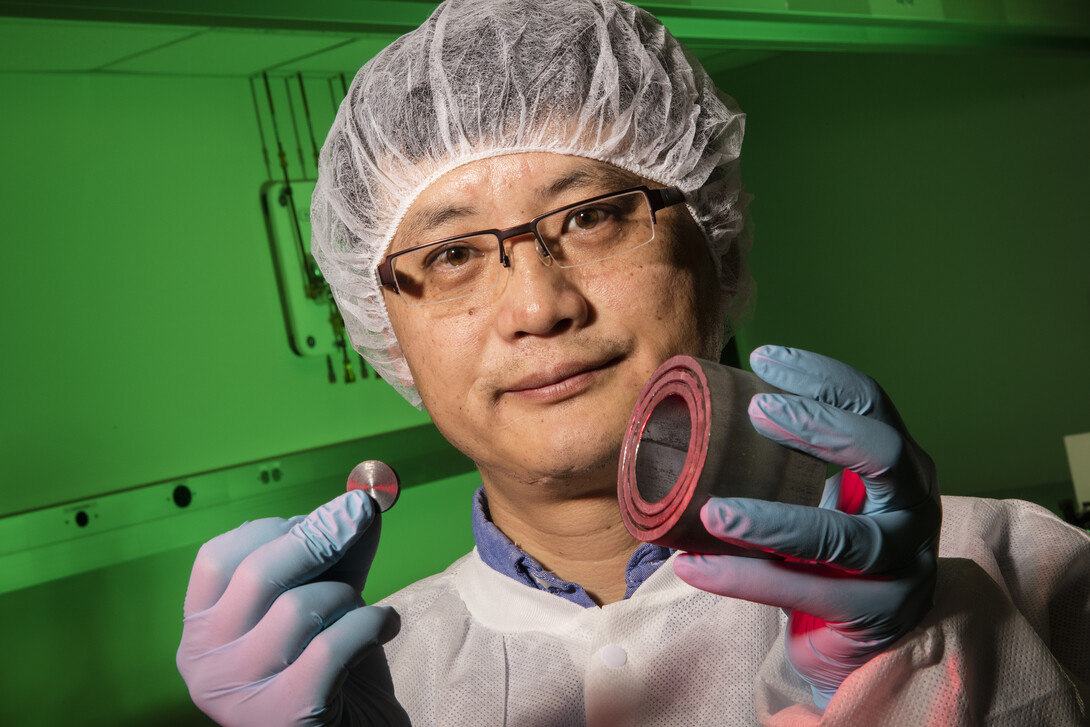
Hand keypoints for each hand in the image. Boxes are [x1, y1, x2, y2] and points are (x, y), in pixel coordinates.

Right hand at [176, 490, 408, 725]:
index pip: (218, 557)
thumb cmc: (334, 669)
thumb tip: (360, 501)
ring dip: (347, 598)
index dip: (272, 528)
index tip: (314, 519)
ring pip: (299, 609)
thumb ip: (337, 552)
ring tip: (361, 613)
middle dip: (320, 537)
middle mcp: (204, 665)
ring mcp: (239, 696)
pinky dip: (372, 626)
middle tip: (361, 515)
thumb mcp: (326, 600)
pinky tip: (385, 627)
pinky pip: (333, 646)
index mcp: (200, 631)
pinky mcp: (283, 716)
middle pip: (259, 574)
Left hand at [673, 345, 940, 709]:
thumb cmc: (831, 554)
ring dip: (773, 521)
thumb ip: (785, 462)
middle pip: (883, 454)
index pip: (872, 404)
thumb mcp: (823, 497)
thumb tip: (703, 413)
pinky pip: (806, 593)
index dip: (822, 377)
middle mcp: (915, 507)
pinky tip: (694, 565)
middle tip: (758, 411)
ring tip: (713, 514)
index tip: (763, 359)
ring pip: (840, 538)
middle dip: (820, 427)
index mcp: (901, 465)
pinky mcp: (876, 614)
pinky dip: (745, 578)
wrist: (861, 639)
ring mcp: (904, 565)